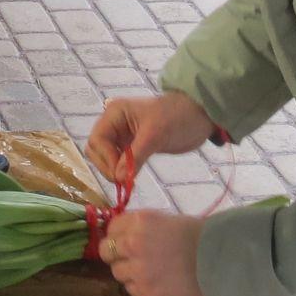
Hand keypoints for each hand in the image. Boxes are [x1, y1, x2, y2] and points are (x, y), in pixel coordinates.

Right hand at [86, 91, 215, 184]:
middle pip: (96, 149)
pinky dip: (121, 171)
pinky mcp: (131, 146)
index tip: (120, 175)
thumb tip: (118, 178)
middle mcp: (113, 123)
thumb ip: (135, 156)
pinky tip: (131, 178)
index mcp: (114, 113)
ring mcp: (122, 135)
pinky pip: (118, 161)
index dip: (106, 159)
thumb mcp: (156, 135)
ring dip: (113, 170)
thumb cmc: (178, 118)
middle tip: (123, 181)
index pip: (97, 140)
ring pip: (105, 157)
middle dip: (106, 166)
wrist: (199, 116)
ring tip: (128, 181)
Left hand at [99, 210, 205, 295]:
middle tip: (130, 258)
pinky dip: (140, 286)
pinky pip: (130, 289)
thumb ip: (143, 228)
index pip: (112, 227)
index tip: (125, 240)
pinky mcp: (145, 292)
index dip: (118, 235)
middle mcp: (133, 243)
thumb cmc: (201, 237)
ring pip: (117, 272)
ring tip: (150, 272)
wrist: (224, 263)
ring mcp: (138, 270)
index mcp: (140, 221)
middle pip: (107, 250)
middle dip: (116, 254)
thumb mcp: (168, 221)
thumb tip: (124, 236)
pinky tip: (157, 282)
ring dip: (129, 272)